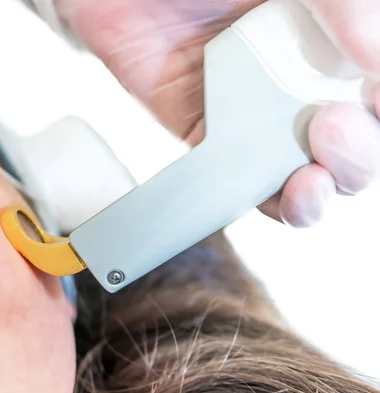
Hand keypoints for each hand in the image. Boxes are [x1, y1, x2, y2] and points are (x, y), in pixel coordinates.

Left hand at [56, 0, 379, 227]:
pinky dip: (254, 198)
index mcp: (329, 44)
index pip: (371, 96)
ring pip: (298, 176)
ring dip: (315, 193)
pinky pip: (234, 181)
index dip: (378, 110)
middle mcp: (297, 85)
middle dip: (355, 156)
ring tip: (308, 180)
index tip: (375, 100)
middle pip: (348, 147)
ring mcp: (252, 116)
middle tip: (333, 129)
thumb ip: (341, 6)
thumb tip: (377, 59)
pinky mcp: (205, 136)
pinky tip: (268, 191)